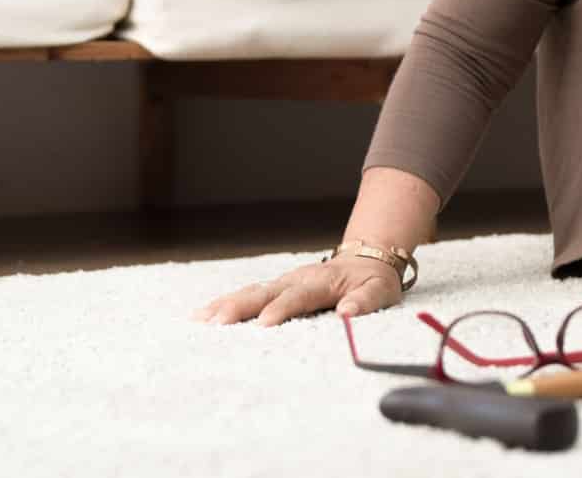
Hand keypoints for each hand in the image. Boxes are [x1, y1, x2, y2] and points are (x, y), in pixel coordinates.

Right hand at [191, 256, 401, 326]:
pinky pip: (248, 295)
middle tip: (217, 322)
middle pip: (265, 292)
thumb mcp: (381, 290)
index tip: (264, 323)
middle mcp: (297, 279)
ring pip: (251, 292)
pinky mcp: (275, 290)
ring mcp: (283, 283)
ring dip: (226, 304)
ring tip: (200, 319)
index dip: (282, 308)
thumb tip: (347, 312)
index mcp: (322, 282)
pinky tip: (201, 316)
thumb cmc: (373, 281)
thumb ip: (366, 300)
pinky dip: (224, 304)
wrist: (368, 259)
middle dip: (240, 306)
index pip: (299, 296)